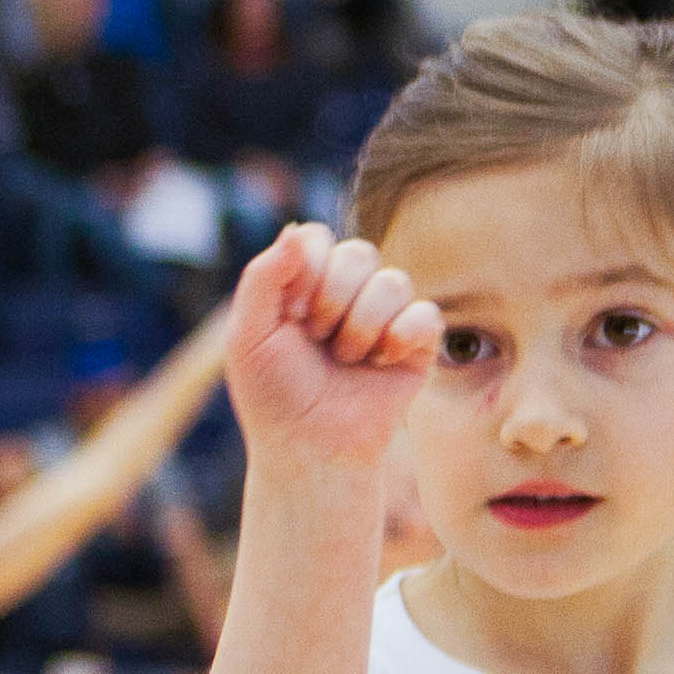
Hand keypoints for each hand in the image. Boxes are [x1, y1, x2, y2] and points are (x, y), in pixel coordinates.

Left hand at [221, 222, 443, 469]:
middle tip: (316, 341)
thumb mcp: (248, 336)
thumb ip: (262, 278)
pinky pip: (426, 314)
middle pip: (358, 253)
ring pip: (392, 281)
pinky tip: (380, 364)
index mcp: (304, 284)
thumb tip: (294, 227)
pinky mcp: (417, 341)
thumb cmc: (273, 395)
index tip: (289, 316)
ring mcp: (385, 314)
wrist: (309, 446)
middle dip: (330, 302)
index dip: (304, 274)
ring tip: (345, 361)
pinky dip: (400, 338)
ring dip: (360, 328)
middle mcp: (347, 292)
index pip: (315, 239)